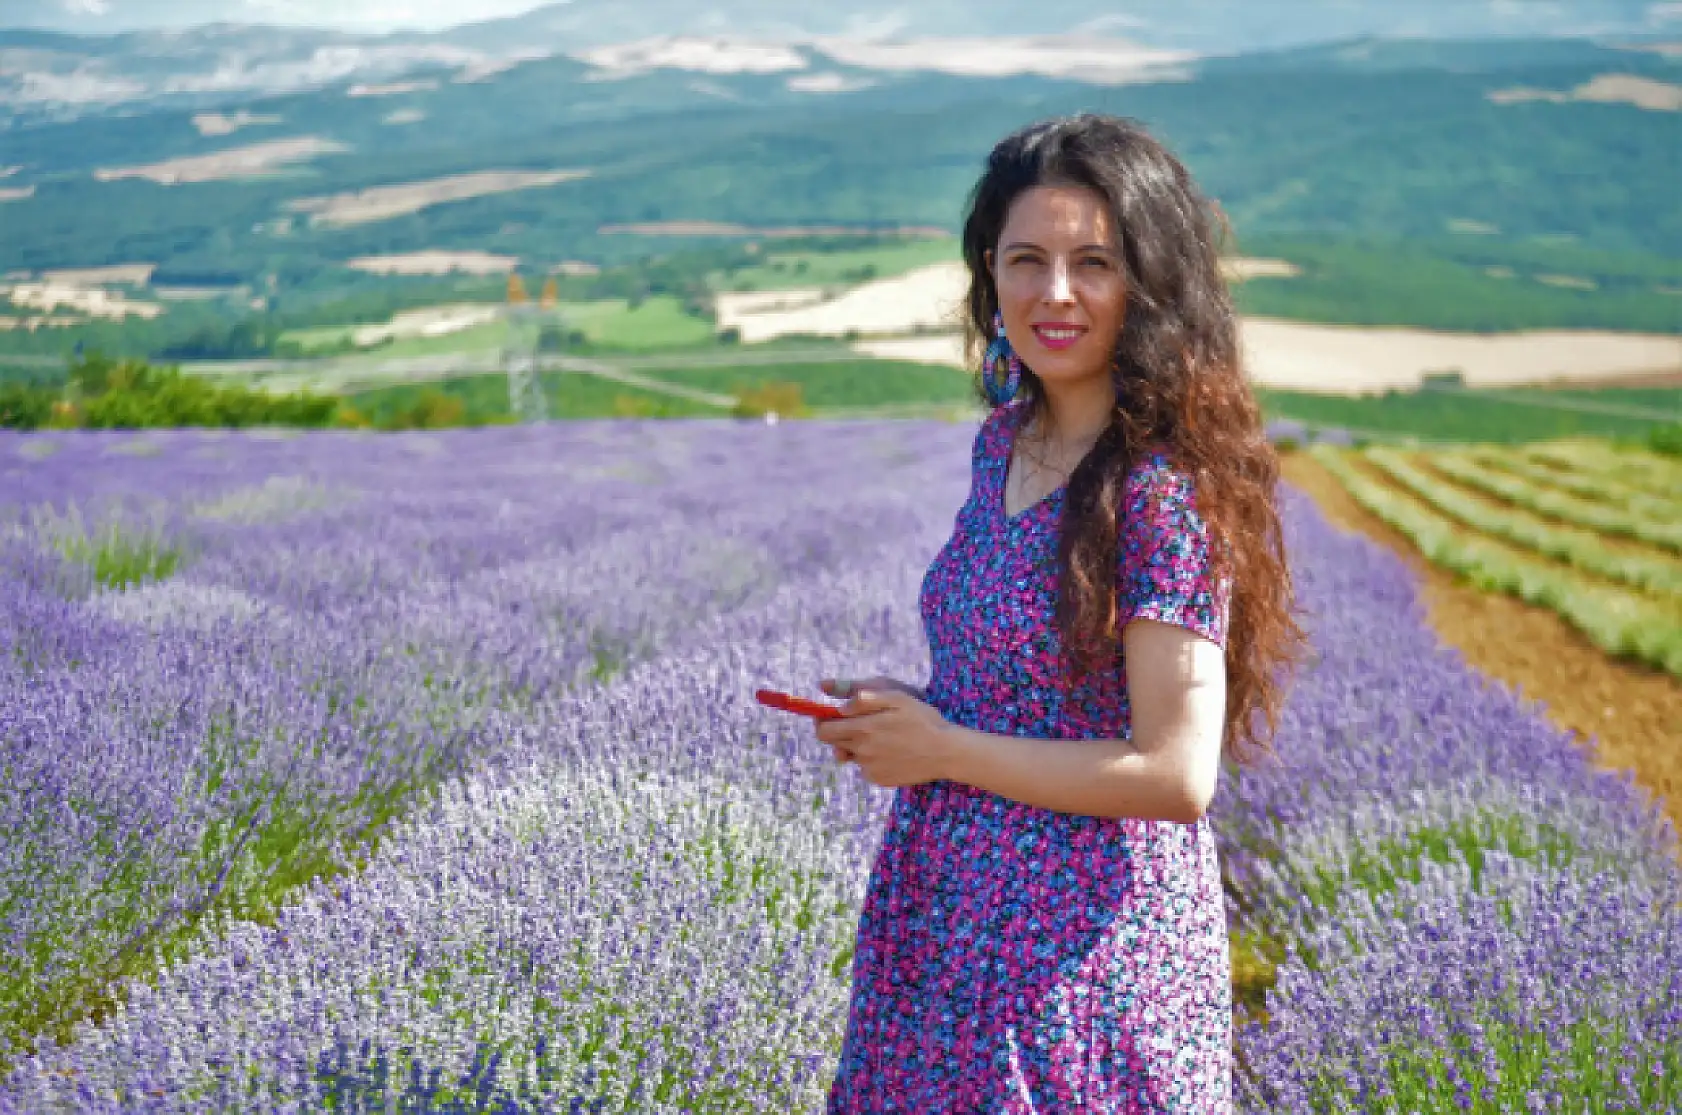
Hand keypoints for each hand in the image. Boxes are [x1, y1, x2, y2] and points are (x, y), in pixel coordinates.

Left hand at [814, 678, 951, 788]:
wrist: (945, 752)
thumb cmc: (923, 720)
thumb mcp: (897, 698)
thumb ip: (866, 699)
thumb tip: (841, 706)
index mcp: (863, 728)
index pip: (823, 730)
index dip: (822, 721)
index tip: (830, 716)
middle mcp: (862, 751)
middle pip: (834, 744)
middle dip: (840, 733)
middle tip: (861, 725)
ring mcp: (870, 768)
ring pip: (851, 755)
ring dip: (857, 746)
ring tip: (882, 738)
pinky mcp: (879, 780)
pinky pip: (865, 768)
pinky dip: (872, 760)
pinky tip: (892, 752)